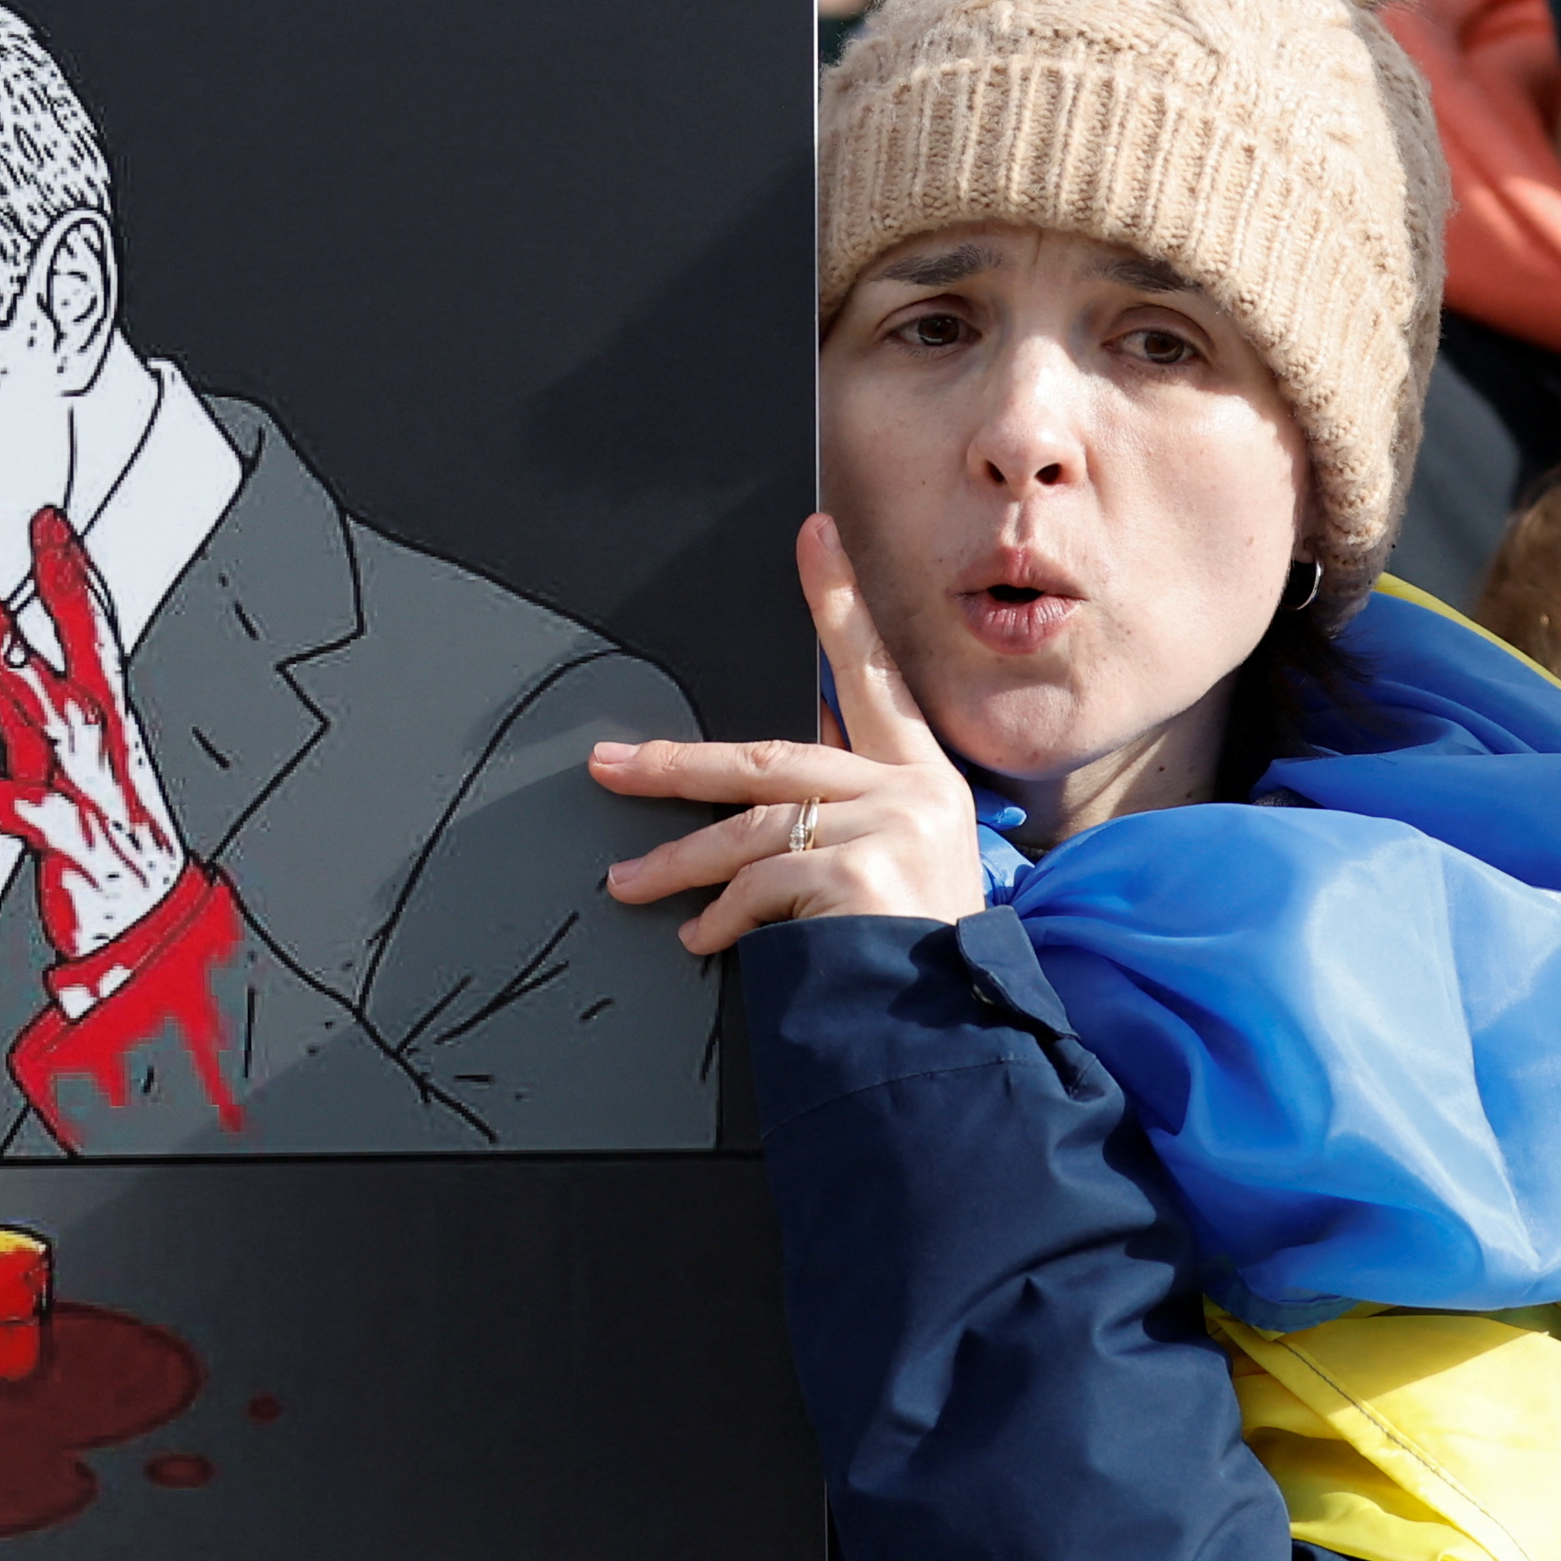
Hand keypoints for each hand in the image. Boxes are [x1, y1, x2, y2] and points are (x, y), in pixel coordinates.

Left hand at [0, 504, 197, 960]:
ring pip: (72, 730)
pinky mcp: (87, 856)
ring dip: (28, 676)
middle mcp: (113, 756)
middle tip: (35, 547)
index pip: (99, 639)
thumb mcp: (60, 764)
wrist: (149, 934)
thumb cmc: (101, 841)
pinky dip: (0, 796)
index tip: (47, 523)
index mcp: (112, 731)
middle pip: (94, 665)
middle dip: (69, 602)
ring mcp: (105, 802)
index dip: (77, 579)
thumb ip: (19, 707)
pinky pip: (44, 820)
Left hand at [591, 515, 986, 952]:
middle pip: (768, 757)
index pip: (871, 671)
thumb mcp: (905, 861)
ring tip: (631, 883)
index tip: (814, 535)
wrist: (951, 1026)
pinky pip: (760, 885)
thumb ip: (845, 808)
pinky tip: (705, 937)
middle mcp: (910, 792)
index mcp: (920, 775)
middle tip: (610, 765)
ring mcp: (889, 831)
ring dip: (678, 862)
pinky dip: (720, 916)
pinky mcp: (863, 877)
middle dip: (677, 763)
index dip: (839, 600)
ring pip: (750, 829)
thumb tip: (762, 786)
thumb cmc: (920, 948)